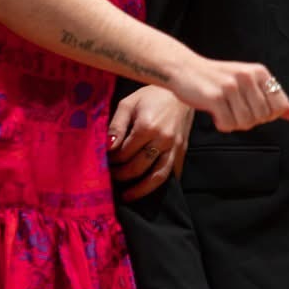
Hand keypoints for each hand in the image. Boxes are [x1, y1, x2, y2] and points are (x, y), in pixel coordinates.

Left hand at [108, 86, 191, 200]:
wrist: (180, 91)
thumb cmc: (151, 95)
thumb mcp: (128, 104)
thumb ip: (117, 126)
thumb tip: (107, 148)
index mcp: (147, 127)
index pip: (124, 153)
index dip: (112, 160)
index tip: (105, 162)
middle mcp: (163, 139)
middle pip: (138, 167)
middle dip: (122, 175)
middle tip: (112, 177)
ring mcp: (175, 147)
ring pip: (158, 177)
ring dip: (141, 190)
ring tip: (127, 196)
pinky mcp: (183, 150)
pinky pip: (173, 173)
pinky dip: (161, 185)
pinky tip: (149, 189)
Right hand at [166, 58, 288, 132]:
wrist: (185, 69)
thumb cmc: (218, 79)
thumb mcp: (250, 84)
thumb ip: (275, 100)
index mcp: (260, 72)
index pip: (279, 107)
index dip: (266, 115)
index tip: (251, 107)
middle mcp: (247, 77)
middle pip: (262, 118)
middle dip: (249, 120)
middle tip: (234, 109)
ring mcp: (231, 86)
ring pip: (246, 123)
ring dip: (234, 123)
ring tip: (224, 110)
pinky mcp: (215, 97)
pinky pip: (228, 125)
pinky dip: (222, 125)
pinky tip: (215, 113)